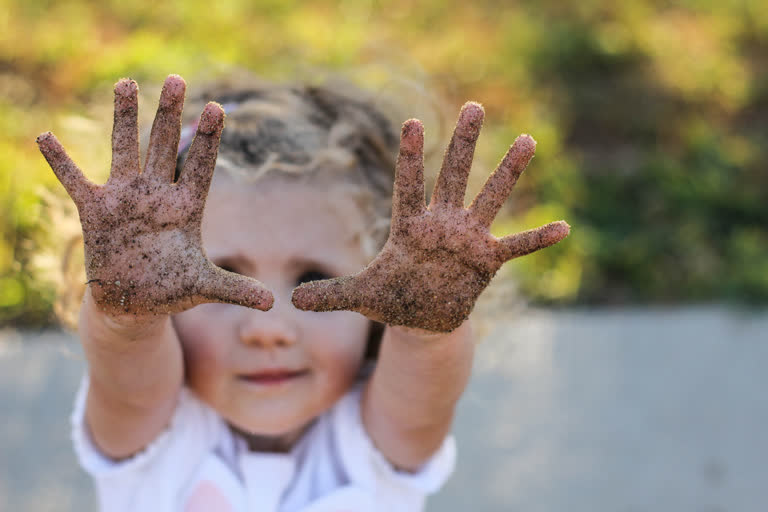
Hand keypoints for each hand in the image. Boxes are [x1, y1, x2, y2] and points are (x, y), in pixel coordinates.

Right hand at [37, 75, 272, 317]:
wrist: (134, 303)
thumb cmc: (171, 290)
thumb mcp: (203, 288)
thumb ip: (235, 289)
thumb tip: (271, 303)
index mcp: (186, 209)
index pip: (199, 167)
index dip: (208, 139)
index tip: (217, 108)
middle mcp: (157, 196)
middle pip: (164, 146)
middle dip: (169, 114)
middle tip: (177, 79)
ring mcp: (125, 199)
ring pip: (125, 150)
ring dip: (125, 118)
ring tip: (127, 83)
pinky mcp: (95, 212)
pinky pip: (75, 181)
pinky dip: (61, 162)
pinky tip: (46, 136)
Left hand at [292, 102, 568, 331]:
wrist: (421, 319)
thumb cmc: (392, 300)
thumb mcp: (362, 298)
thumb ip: (332, 295)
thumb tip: (291, 299)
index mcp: (409, 228)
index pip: (408, 187)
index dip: (411, 158)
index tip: (412, 124)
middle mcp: (442, 225)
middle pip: (454, 178)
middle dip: (464, 145)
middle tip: (474, 107)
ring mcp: (467, 241)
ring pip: (490, 200)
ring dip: (507, 173)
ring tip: (526, 141)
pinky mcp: (486, 263)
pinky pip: (516, 248)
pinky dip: (536, 240)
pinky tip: (563, 227)